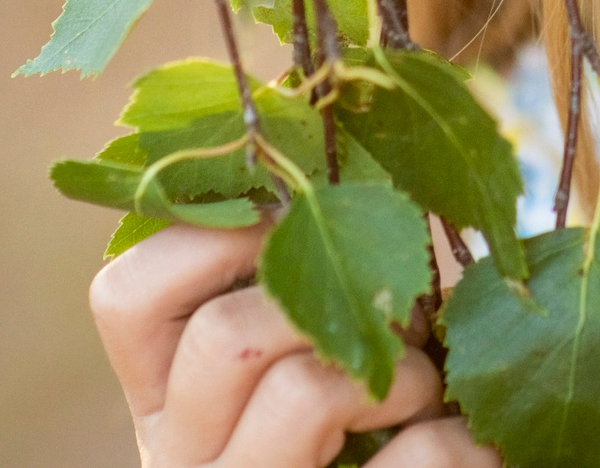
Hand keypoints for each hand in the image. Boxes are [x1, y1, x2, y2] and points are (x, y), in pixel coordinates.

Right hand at [91, 223, 498, 467]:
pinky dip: (458, 442)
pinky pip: (408, 465)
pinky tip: (474, 447)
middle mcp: (181, 460)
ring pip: (302, 392)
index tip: (294, 220)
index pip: (125, 296)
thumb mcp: (297, 354)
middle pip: (225, 335)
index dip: (210, 237)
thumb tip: (335, 162)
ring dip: (398, 369)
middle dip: (332, 300)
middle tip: (388, 323)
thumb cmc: (359, 424)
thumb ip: (300, 275)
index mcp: (163, 402)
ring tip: (424, 391)